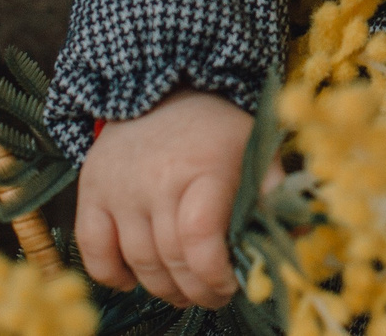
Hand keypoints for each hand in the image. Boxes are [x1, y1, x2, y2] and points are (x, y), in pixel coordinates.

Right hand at [76, 91, 253, 308]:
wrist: (155, 91)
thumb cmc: (212, 131)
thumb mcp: (254, 149)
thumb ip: (273, 195)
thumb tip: (294, 237)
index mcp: (204, 167)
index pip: (199, 237)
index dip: (215, 275)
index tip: (230, 285)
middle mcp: (157, 178)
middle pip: (171, 258)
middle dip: (196, 290)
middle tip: (212, 295)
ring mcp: (119, 186)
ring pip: (138, 261)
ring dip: (163, 288)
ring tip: (183, 289)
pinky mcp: (91, 191)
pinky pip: (93, 250)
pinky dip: (112, 274)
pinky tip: (134, 277)